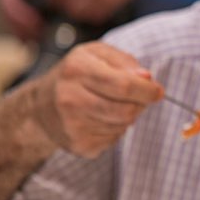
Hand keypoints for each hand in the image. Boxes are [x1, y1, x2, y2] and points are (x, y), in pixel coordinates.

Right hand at [31, 42, 162, 156]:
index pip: (124, 85)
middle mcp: (69, 98)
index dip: (147, 91)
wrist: (41, 106)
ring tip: (113, 105)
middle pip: (126, 110)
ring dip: (128, 116)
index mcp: (76, 69)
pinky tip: (101, 119)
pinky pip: (114, 139)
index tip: (158, 91)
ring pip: (123, 126)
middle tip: (139, 98)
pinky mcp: (78, 144)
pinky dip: (116, 129)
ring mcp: (71, 124)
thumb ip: (125, 62)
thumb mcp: (97, 55)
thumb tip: (147, 78)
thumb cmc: (78, 75)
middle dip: (141, 105)